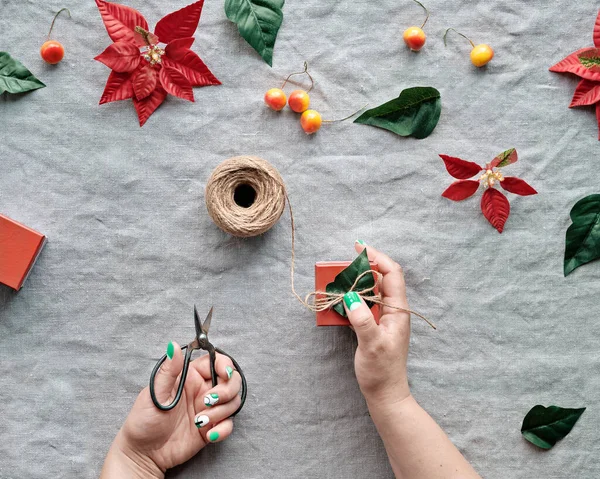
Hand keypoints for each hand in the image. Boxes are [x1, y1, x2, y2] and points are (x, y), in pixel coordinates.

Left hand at [100, 346, 241, 477]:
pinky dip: (223, 429)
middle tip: (208, 402)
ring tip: (200, 421)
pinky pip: (228, 424)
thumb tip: (173, 345)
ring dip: (222, 412)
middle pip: (231, 381)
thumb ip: (168, 371)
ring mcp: (208, 409)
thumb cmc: (143, 421)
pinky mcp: (211, 427)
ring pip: (233, 402)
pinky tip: (209, 434)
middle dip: (227, 391)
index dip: (225, 366)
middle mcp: (202, 390)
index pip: (216, 362)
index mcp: (190, 377)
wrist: (143, 454)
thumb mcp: (155, 394)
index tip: (224, 374)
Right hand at [343, 241, 410, 407]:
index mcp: (398, 311)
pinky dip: (354, 295)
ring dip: (357, 280)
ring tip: (339, 277)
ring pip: (373, 289)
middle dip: (365, 265)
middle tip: (344, 262)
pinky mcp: (375, 325)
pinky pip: (365, 302)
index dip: (377, 257)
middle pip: (382, 278)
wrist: (385, 395)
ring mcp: (385, 317)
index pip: (391, 274)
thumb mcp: (371, 345)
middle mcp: (394, 310)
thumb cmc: (382, 372)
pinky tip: (341, 297)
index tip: (358, 247)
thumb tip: (350, 296)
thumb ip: (362, 320)